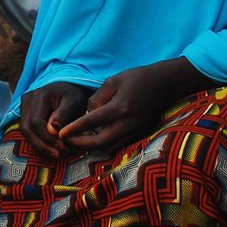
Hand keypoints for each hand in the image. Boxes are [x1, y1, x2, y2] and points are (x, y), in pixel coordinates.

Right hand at [19, 81, 89, 157]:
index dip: (47, 138)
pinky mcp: (25, 113)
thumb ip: (63, 115)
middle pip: (26, 128)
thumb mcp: (73, 102)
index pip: (36, 122)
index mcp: (39, 95)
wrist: (68, 87)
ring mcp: (24, 106)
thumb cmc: (73, 95)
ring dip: (39, 145)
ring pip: (25, 131)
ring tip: (56, 154)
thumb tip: (52, 130)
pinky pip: (28, 130)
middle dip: (41, 145)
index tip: (62, 148)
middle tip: (58, 155)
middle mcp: (27, 99)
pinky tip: (50, 148)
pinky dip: (38, 141)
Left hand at [56, 65, 184, 153]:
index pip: (92, 122)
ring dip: (92, 148)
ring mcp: (136, 132)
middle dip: (81, 145)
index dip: (74, 129)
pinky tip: (95, 138)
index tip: (61, 133)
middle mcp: (128, 124)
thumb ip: (97, 98)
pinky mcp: (141, 135)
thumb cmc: (136, 78)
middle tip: (67, 141)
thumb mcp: (113, 81)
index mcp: (120, 108)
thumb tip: (87, 115)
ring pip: (110, 148)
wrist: (165, 84)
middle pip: (101, 143)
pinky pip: (119, 145)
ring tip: (78, 140)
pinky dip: (105, 145)